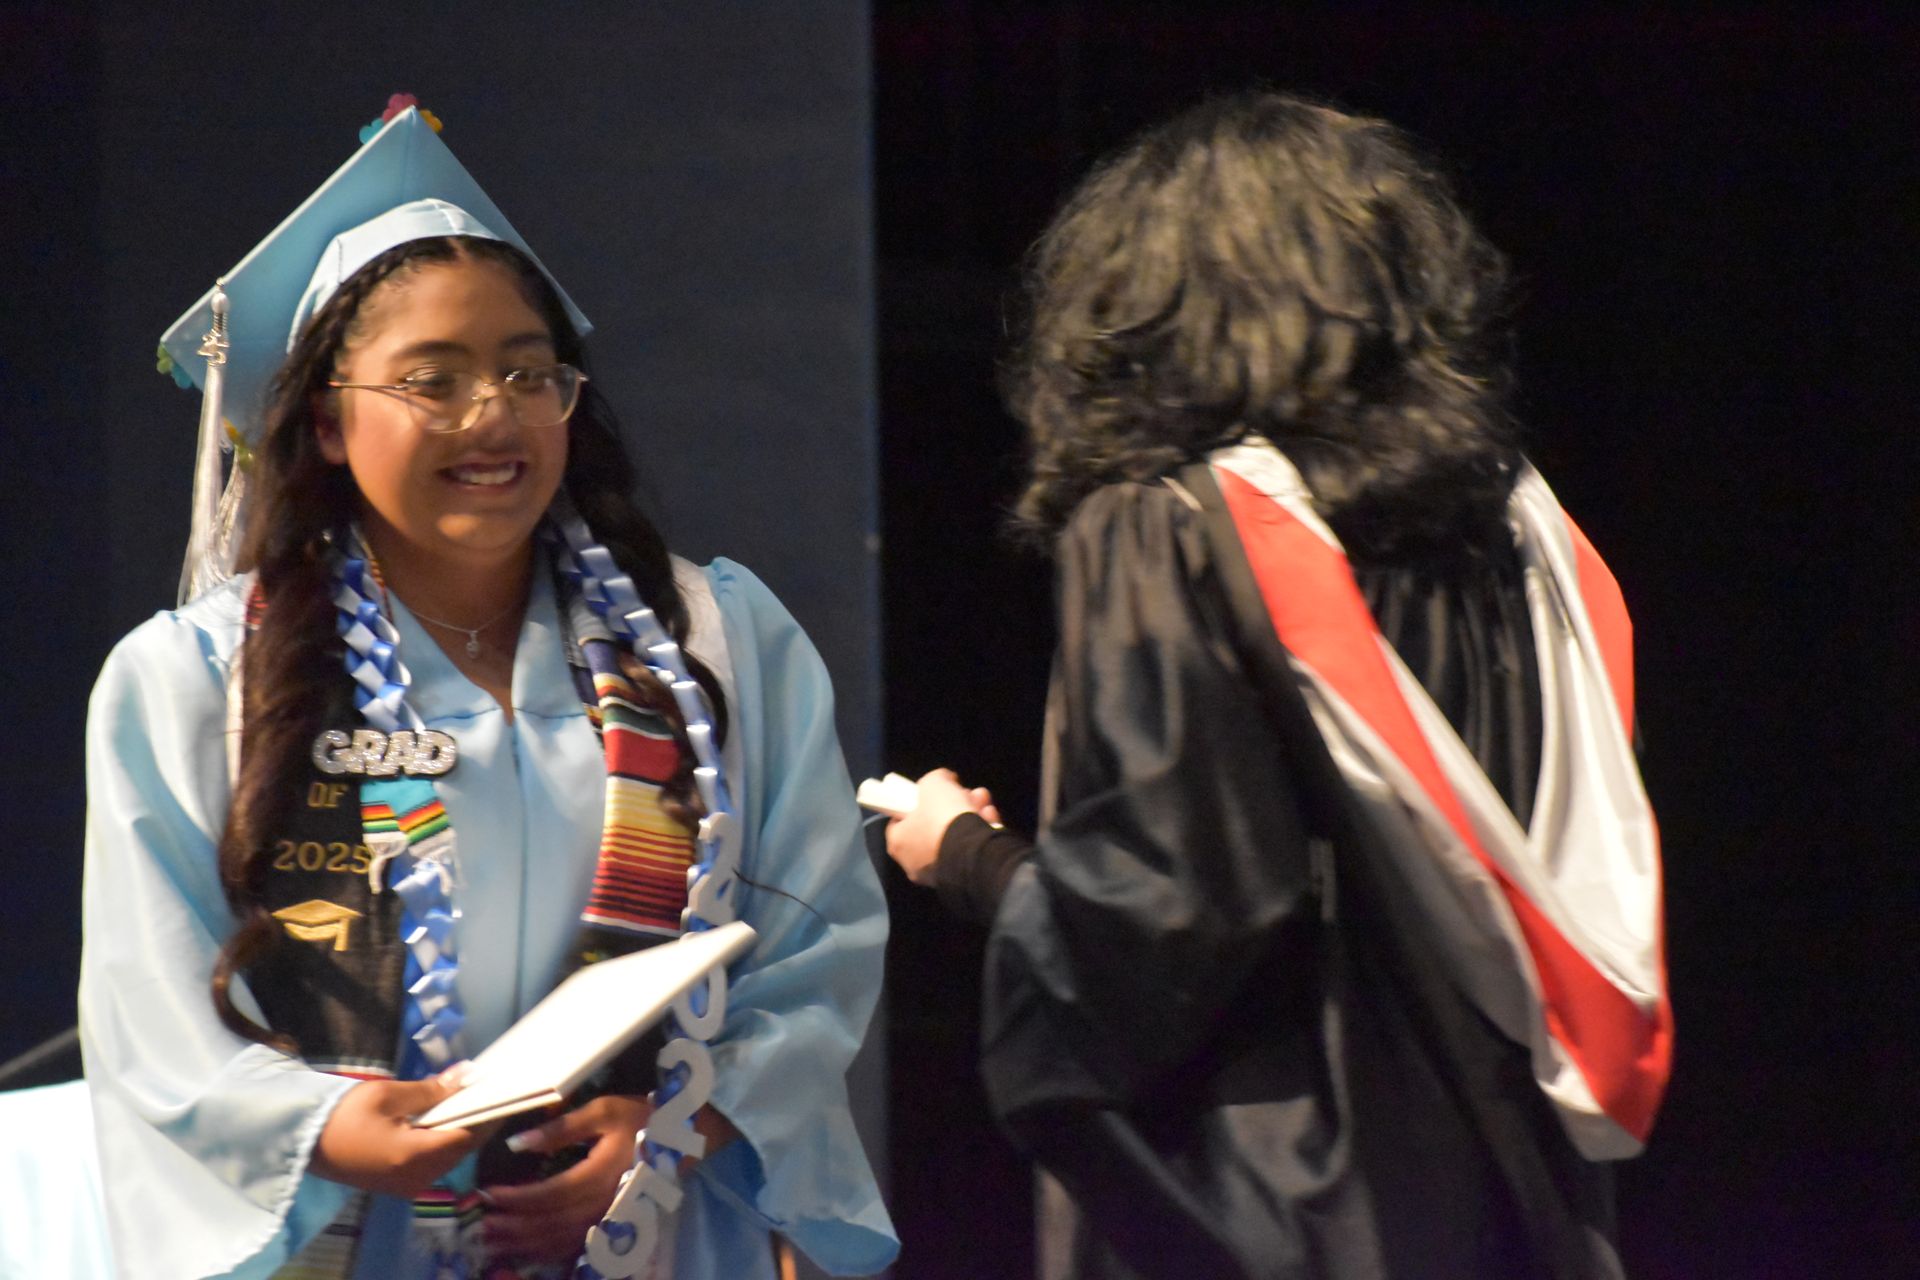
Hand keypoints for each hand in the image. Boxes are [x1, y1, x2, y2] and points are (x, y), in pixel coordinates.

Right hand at [309, 1065, 486, 1197]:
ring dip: (463, 1129)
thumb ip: (431, 1090)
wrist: (303, 1142)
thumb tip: (466, 1075)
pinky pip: (434, 1161)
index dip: (488, 1112)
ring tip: (473, 1099)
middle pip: (462, 1148)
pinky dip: (445, 1139)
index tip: (505, 1089)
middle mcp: (418, 1178)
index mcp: (417, 1157)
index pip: (468, 1135)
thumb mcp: (388, 1094)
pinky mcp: (399, 1183)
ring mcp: (408, 1185)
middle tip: (491, 1090)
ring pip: (450, 1156)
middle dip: (478, 1119)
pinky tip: (448, 1118)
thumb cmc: (343, 1114)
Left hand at [481, 1096, 743, 1264]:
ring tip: (494, 1242)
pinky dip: (548, 1251)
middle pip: (549, 1224)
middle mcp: (603, 1204)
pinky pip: (576, 1246)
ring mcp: (609, 1219)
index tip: (486, 1195)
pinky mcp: (613, 1225)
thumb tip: (518, 1143)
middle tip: (480, 1225)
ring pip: (560, 1241)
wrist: (683, 1137)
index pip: (548, 1194)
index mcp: (599, 1175)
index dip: (515, 1199)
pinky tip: (527, 1249)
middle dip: (512, 1227)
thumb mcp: (603, 1111)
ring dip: (524, 1244)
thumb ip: (561, 1128)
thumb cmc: (640, 1117)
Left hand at [885, 768, 1001, 885]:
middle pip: (932, 826)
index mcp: (898, 842)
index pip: (900, 820)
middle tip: (966, 793)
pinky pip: (969, 849)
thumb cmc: (943, 818)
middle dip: (953, 805)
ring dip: (971, 814)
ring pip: (954, 836)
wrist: (973, 853)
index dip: (915, 803)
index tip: (931, 794)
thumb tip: (944, 780)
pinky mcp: (962, 878)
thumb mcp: (934, 784)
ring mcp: (939, 872)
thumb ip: (935, 779)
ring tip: (984, 802)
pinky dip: (980, 832)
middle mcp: (913, 862)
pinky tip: (991, 819)